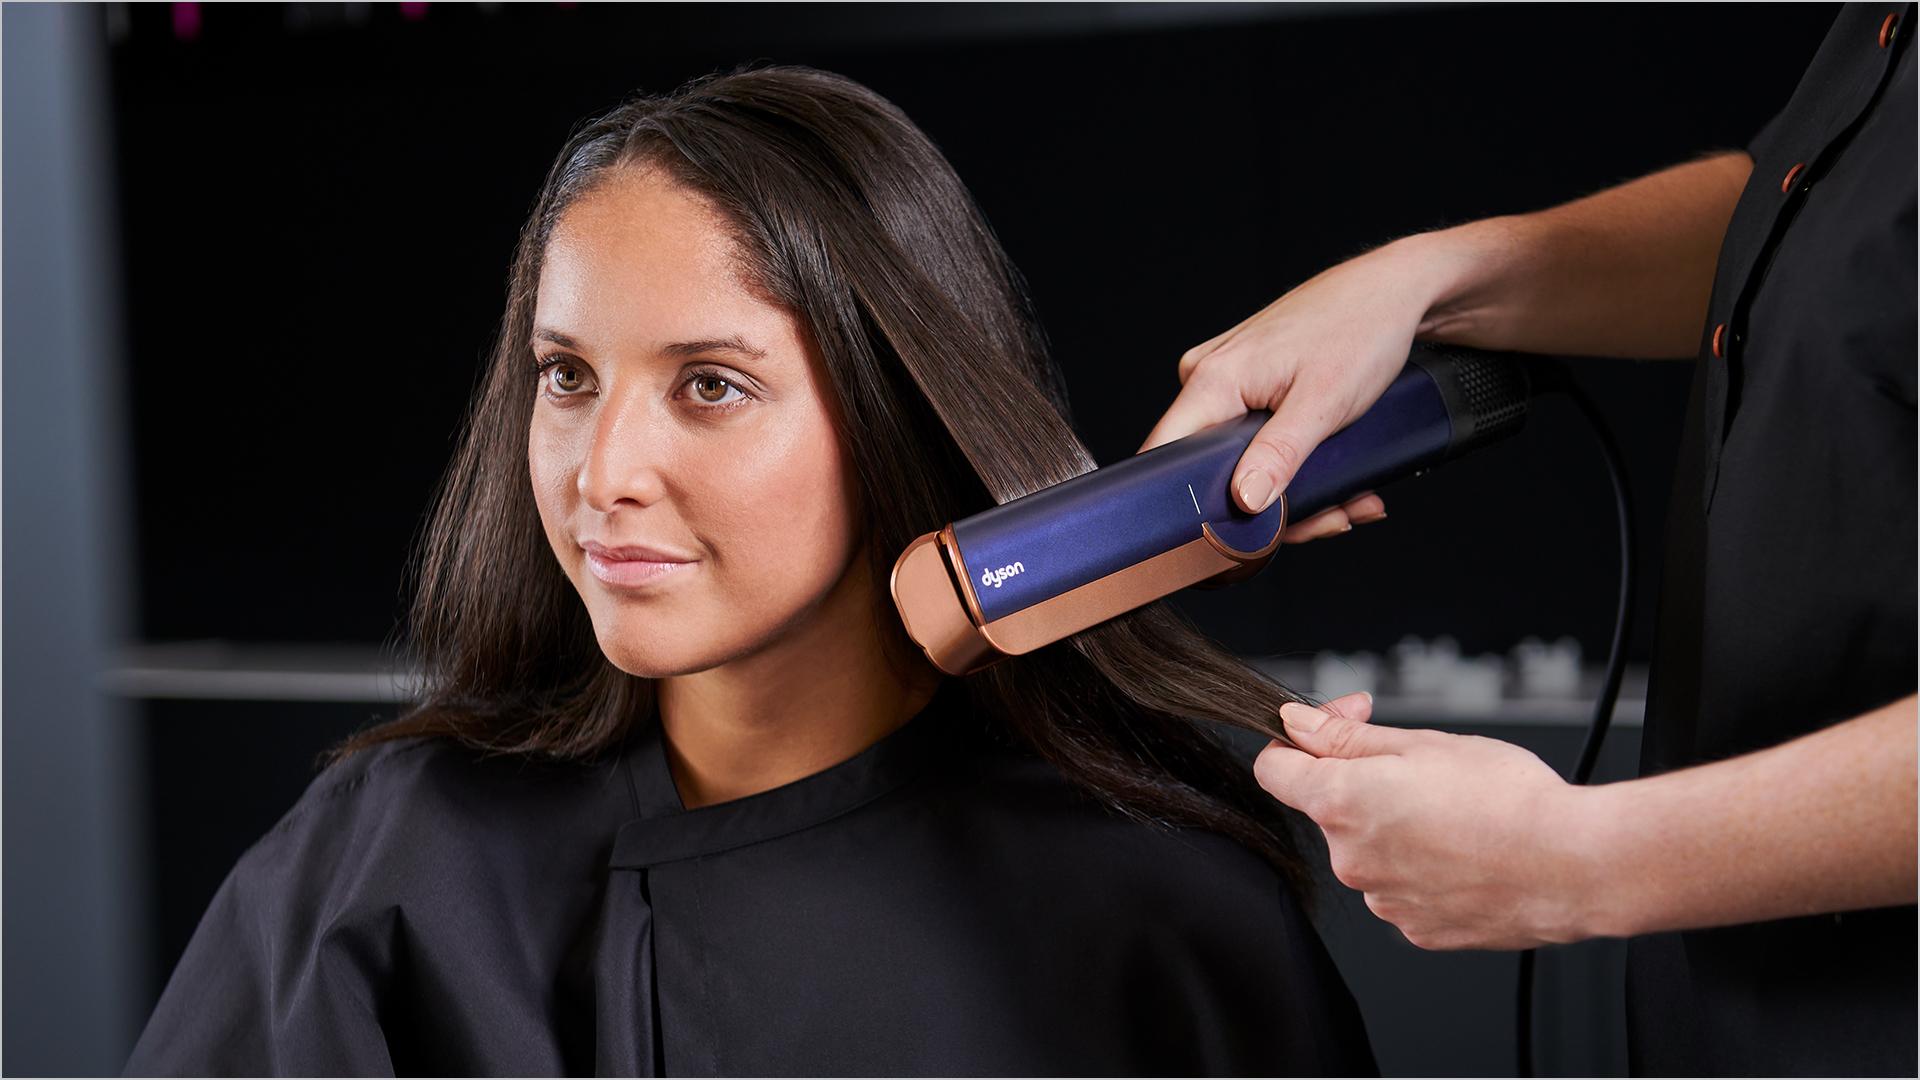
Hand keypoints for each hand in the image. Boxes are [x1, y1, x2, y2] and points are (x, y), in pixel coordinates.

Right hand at [1140, 236, 1456, 541]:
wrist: (1393, 291)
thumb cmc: (1361, 327)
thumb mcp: (1325, 402)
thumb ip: (1279, 455)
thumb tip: (1244, 501)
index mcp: (1212, 379)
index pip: (1166, 455)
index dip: (1190, 503)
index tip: (1239, 535)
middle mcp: (1208, 378)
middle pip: (1212, 468)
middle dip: (1271, 506)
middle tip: (1328, 518)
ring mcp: (1229, 380)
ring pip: (1242, 460)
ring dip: (1296, 491)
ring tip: (1349, 499)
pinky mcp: (1251, 385)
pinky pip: (1259, 440)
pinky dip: (1297, 464)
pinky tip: (1339, 480)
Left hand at [1255, 693, 1601, 949]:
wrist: (1573, 866)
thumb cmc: (1508, 799)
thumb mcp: (1422, 743)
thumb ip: (1347, 737)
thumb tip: (1297, 727)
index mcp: (1341, 804)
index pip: (1274, 770)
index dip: (1296, 742)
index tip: (1331, 729)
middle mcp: (1350, 860)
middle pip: (1331, 811)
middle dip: (1364, 783)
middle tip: (1423, 768)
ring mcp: (1382, 900)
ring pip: (1372, 851)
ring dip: (1398, 828)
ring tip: (1458, 814)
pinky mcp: (1416, 929)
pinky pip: (1404, 887)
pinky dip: (1425, 867)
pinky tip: (1467, 852)